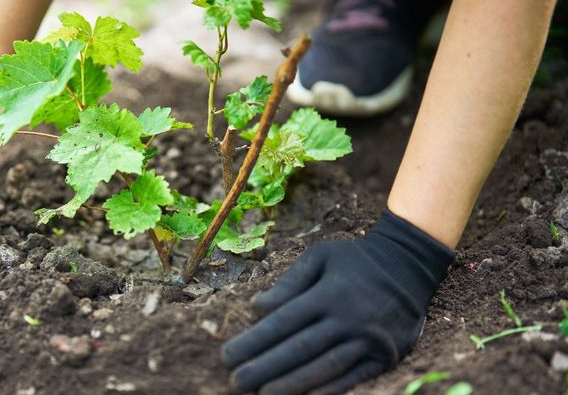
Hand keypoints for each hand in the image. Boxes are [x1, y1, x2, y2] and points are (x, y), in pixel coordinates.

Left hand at [221, 209, 454, 394]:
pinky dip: (328, 391)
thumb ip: (290, 282)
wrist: (410, 266)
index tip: (227, 355)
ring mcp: (369, 339)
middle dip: (264, 368)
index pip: (283, 322)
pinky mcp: (386, 356)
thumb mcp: (321, 257)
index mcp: (328, 293)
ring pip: (324, 368)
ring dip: (291, 385)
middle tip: (236, 382)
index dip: (253, 341)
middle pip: (299, 349)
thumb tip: (258, 306)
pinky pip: (353, 378)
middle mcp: (348, 317)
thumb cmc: (355, 260)